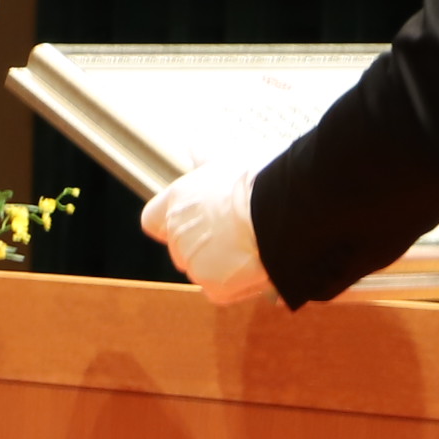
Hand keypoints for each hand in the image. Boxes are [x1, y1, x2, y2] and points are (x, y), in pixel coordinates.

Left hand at [140, 158, 274, 306]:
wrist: (284, 208)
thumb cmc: (261, 177)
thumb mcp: (230, 161)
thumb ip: (207, 158)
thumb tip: (194, 147)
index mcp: (178, 201)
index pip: (153, 220)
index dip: (170, 223)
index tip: (195, 220)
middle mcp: (178, 234)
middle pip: (182, 248)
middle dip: (206, 244)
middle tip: (240, 233)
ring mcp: (195, 262)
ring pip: (203, 270)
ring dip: (224, 264)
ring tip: (257, 248)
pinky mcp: (215, 287)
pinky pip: (220, 291)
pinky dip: (237, 285)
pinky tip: (258, 268)